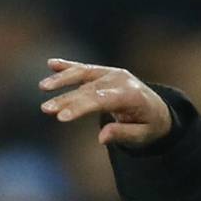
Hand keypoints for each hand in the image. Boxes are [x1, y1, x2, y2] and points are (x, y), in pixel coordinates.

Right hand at [39, 58, 171, 146]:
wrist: (158, 110)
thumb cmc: (148, 126)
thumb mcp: (142, 136)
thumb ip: (123, 134)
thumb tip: (102, 137)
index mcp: (131, 95)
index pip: (100, 100)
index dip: (79, 107)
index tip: (61, 117)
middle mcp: (120, 80)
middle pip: (88, 90)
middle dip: (66, 99)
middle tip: (46, 109)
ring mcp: (111, 73)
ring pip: (83, 75)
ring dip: (62, 80)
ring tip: (43, 87)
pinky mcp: (103, 72)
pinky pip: (84, 68)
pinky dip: (67, 65)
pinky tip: (51, 63)